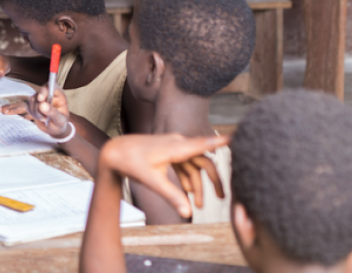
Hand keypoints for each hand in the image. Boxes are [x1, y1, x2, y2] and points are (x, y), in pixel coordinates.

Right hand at [3, 85, 72, 139]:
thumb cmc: (60, 124)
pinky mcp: (31, 107)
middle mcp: (47, 95)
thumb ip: (53, 112)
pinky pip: (20, 107)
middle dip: (39, 109)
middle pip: (37, 96)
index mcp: (57, 95)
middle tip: (45, 118)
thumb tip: (43, 105)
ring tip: (41, 120)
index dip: (44, 90)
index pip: (49, 86)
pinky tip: (3, 111)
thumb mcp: (60, 120)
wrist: (56, 130)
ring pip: (30, 102)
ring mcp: (37, 101)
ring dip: (34, 113)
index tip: (41, 99)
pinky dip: (12, 109)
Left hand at [98, 134, 228, 217]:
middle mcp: (177, 144)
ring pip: (193, 166)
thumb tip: (187, 213)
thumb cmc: (131, 163)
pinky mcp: (168, 151)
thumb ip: (172, 195)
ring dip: (198, 184)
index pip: (204, 145)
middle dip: (214, 180)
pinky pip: (184, 165)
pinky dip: (188, 179)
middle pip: (203, 161)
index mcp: (176, 147)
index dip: (221, 143)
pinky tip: (190, 194)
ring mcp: (173, 147)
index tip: (238, 138)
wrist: (114, 152)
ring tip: (201, 205)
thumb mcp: (152, 181)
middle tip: (223, 198)